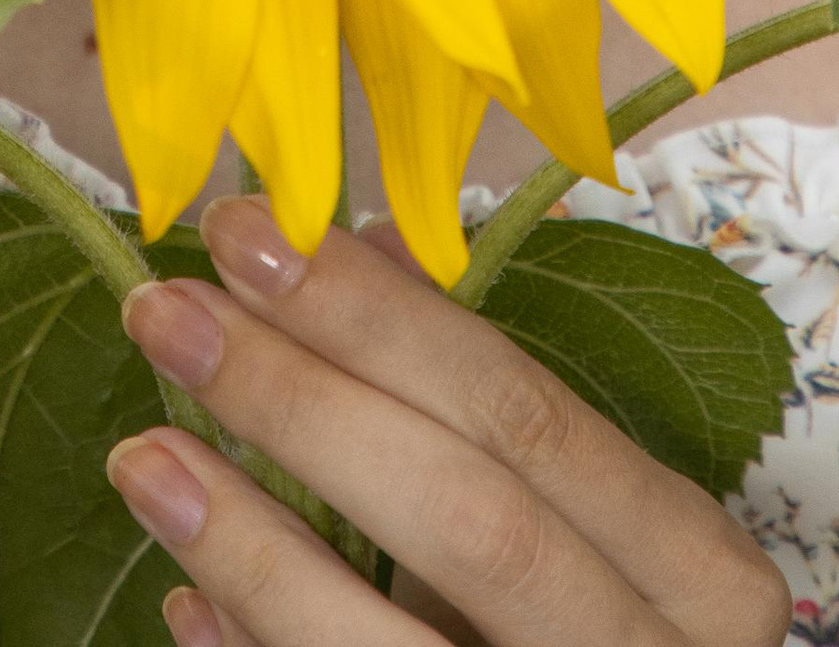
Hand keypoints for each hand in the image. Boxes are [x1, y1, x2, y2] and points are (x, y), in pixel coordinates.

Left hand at [109, 195, 790, 646]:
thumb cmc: (597, 633)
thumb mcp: (581, 523)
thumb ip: (480, 403)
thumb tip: (356, 243)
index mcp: (695, 567)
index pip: (522, 411)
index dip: (378, 319)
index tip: (247, 232)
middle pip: (469, 518)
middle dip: (303, 404)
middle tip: (166, 315)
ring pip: (393, 645)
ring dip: (252, 547)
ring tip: (143, 459)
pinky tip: (186, 602)